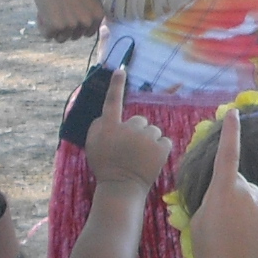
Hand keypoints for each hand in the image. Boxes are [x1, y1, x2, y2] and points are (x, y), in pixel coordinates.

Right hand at [28, 0, 106, 42]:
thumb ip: (86, 13)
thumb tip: (82, 28)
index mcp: (98, 15)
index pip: (88, 33)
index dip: (77, 26)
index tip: (69, 16)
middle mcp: (87, 22)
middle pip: (74, 37)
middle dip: (64, 28)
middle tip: (57, 10)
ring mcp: (72, 26)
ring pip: (60, 38)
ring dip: (53, 28)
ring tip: (50, 10)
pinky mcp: (55, 27)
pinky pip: (47, 35)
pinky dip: (42, 26)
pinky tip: (42, 12)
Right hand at [84, 68, 171, 191]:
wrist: (121, 187)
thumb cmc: (105, 167)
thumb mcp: (93, 144)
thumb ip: (100, 126)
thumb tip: (108, 114)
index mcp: (109, 126)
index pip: (113, 101)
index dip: (116, 85)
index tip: (120, 69)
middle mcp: (128, 128)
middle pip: (139, 120)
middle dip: (136, 132)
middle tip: (130, 149)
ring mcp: (147, 137)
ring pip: (153, 131)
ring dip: (149, 141)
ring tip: (140, 157)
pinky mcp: (162, 147)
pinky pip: (165, 141)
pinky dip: (161, 149)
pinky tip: (151, 160)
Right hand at [189, 111, 257, 257]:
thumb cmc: (211, 255)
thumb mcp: (199, 222)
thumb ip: (214, 199)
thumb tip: (229, 190)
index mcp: (223, 191)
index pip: (227, 155)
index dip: (230, 133)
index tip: (234, 113)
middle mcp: (248, 192)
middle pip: (239, 183)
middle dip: (231, 196)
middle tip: (222, 226)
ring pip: (253, 198)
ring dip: (246, 210)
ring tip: (238, 239)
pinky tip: (253, 243)